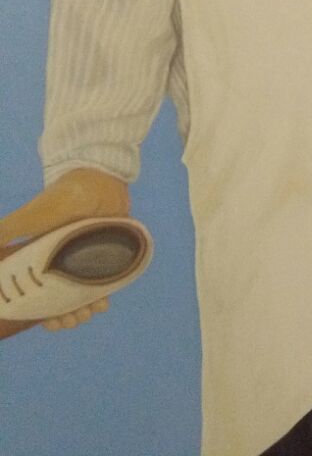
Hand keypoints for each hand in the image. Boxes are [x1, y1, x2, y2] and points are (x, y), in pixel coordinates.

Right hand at [0, 168, 128, 338]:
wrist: (96, 179)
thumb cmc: (59, 199)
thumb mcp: (27, 219)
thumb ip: (4, 232)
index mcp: (43, 258)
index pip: (40, 293)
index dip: (42, 312)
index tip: (48, 323)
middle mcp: (65, 260)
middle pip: (64, 297)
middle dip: (66, 316)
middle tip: (70, 322)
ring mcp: (88, 256)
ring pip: (86, 291)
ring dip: (85, 308)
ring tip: (87, 313)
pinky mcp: (111, 250)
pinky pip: (109, 277)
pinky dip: (105, 292)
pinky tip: (103, 302)